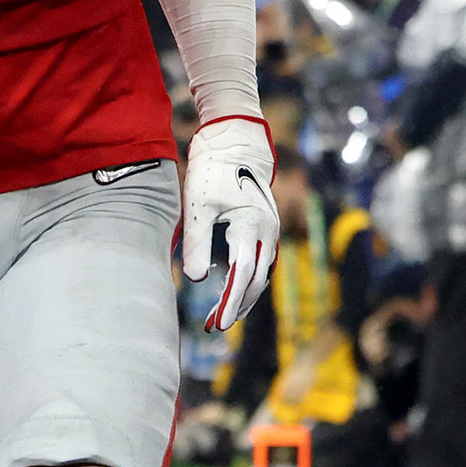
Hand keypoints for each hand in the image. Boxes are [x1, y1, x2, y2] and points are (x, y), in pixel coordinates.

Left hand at [184, 112, 276, 325]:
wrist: (235, 139)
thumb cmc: (213, 168)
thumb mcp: (197, 205)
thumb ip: (196, 242)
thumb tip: (197, 279)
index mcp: (251, 226)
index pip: (243, 276)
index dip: (230, 303)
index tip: (216, 324)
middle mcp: (267, 231)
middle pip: (256, 280)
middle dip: (237, 305)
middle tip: (215, 326)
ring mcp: (269, 228)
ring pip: (260, 272)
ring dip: (242, 294)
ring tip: (219, 314)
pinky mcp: (263, 225)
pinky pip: (258, 259)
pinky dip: (245, 277)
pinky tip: (229, 287)